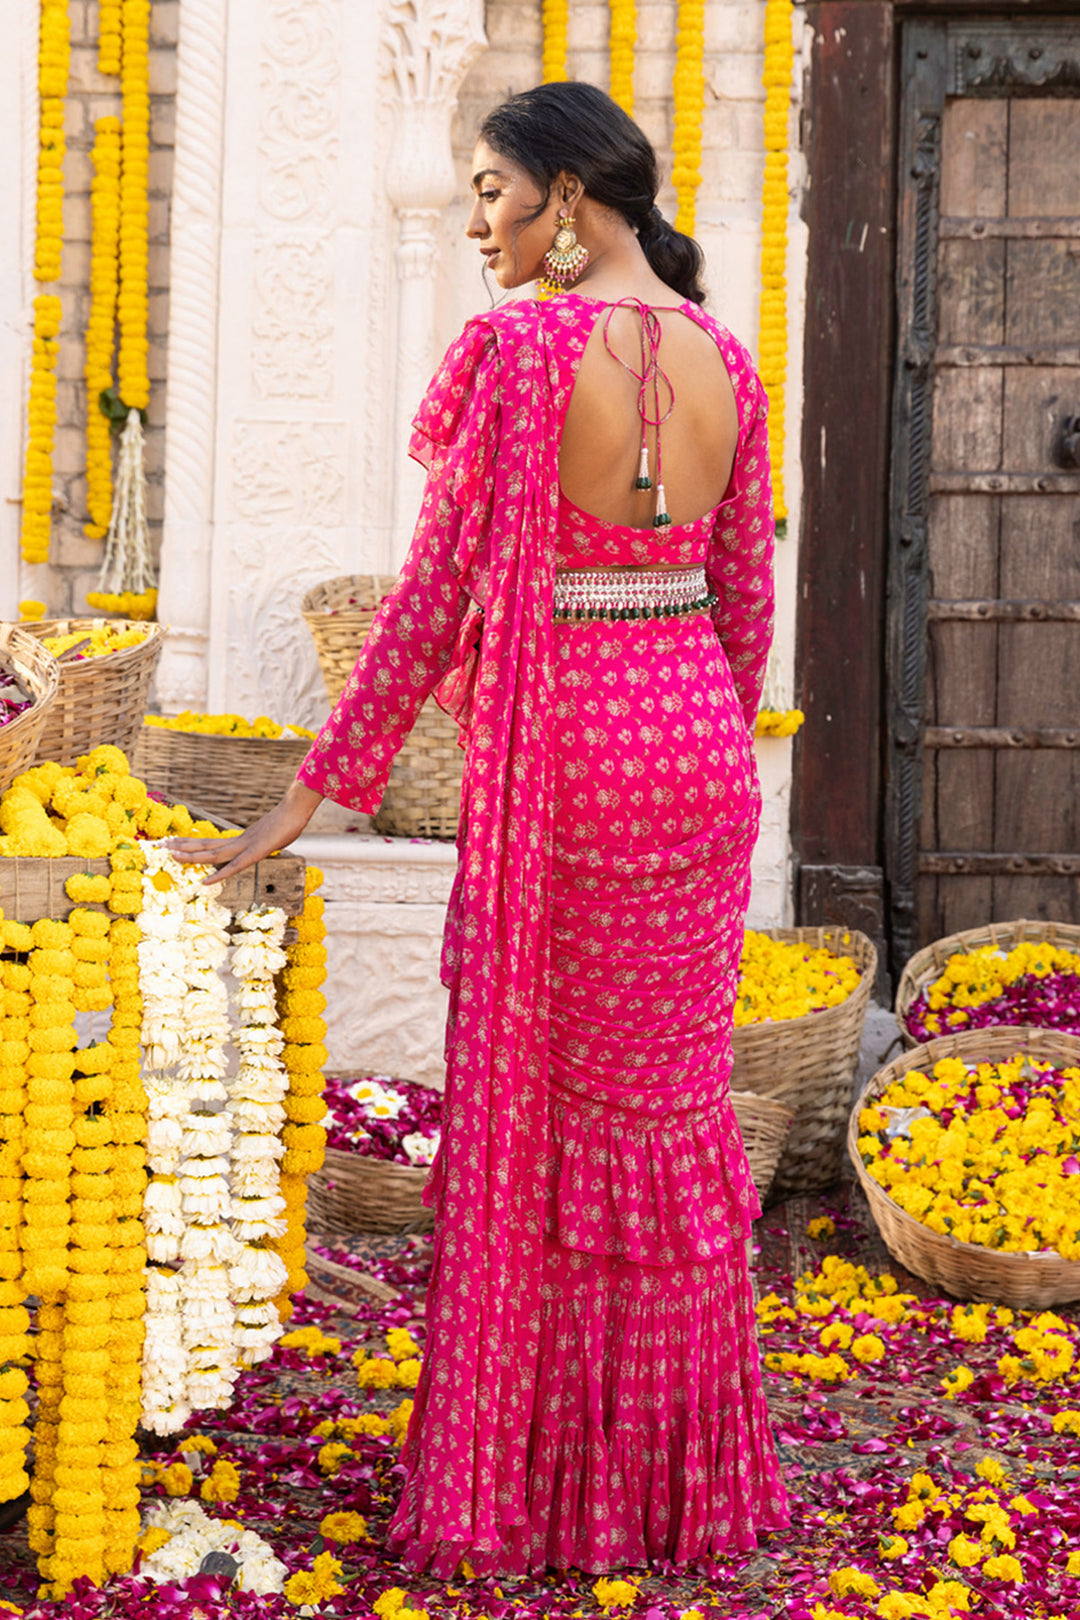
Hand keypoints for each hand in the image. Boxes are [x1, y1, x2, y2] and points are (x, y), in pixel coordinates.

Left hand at [167, 781, 322, 884]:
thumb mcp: (271, 835)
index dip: (190, 843)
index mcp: (239, 839)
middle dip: (181, 847)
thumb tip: (261, 842)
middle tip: (160, 846)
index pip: (209, 842)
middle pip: (204, 846)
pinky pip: (234, 867)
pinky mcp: (255, 853)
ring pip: (213, 854)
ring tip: (171, 856)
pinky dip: (219, 875)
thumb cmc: (288, 822)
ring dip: (191, 856)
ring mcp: (245, 847)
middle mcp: (237, 842)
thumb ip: (262, 841)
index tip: (172, 844)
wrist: (296, 810)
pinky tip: (206, 882)